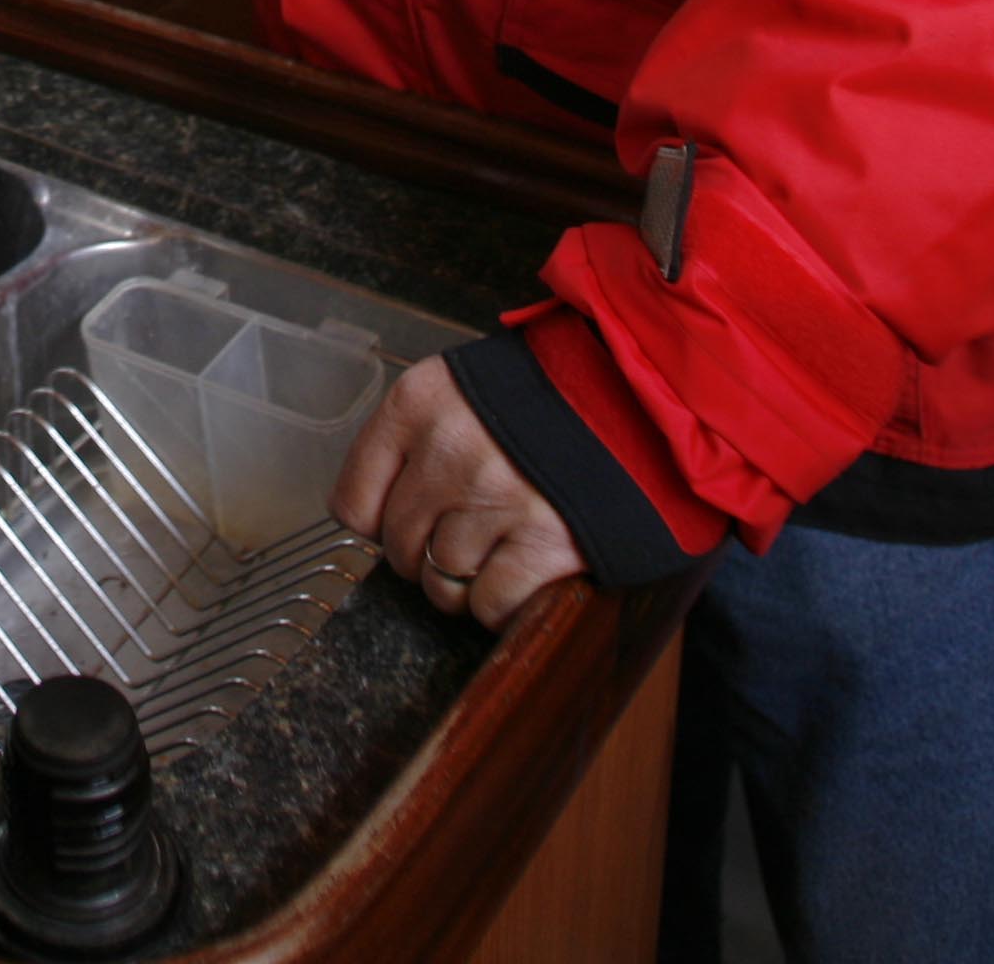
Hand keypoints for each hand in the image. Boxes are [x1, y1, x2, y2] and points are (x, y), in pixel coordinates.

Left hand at [332, 357, 587, 631]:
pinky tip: (524, 570)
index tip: (406, 523)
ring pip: (441, 581)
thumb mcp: (465, 390)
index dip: (379, 524)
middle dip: (425, 553)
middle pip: (399, 546)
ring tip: (499, 550)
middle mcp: (450, 450)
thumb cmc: (546, 396)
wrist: (640, 398)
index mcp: (419, 403)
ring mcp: (497, 498)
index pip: (353, 501)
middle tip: (465, 536)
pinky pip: (491, 604)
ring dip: (464, 582)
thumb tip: (374, 519)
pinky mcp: (545, 541)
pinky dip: (502, 603)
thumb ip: (417, 442)